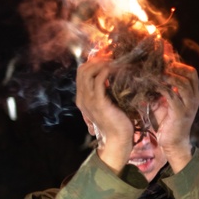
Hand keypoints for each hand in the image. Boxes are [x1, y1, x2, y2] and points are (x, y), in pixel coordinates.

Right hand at [76, 49, 133, 171]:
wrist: (117, 141)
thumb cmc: (116, 124)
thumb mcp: (107, 106)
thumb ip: (105, 94)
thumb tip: (112, 80)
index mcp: (82, 98)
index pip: (81, 73)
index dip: (93, 63)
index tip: (107, 59)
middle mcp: (82, 98)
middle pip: (82, 70)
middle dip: (96, 60)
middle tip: (112, 57)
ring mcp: (89, 100)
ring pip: (88, 72)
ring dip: (102, 64)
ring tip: (115, 61)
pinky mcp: (99, 102)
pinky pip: (99, 80)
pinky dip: (107, 71)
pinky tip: (116, 69)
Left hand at [150, 44, 198, 171]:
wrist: (173, 144)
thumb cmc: (167, 123)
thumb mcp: (165, 102)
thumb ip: (161, 89)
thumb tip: (147, 75)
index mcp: (192, 94)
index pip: (191, 72)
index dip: (179, 64)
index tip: (164, 60)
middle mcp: (194, 98)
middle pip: (190, 74)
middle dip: (175, 66)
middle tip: (159, 63)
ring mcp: (189, 105)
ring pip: (182, 83)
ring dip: (167, 76)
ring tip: (154, 73)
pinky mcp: (181, 113)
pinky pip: (172, 95)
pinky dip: (161, 88)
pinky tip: (150, 85)